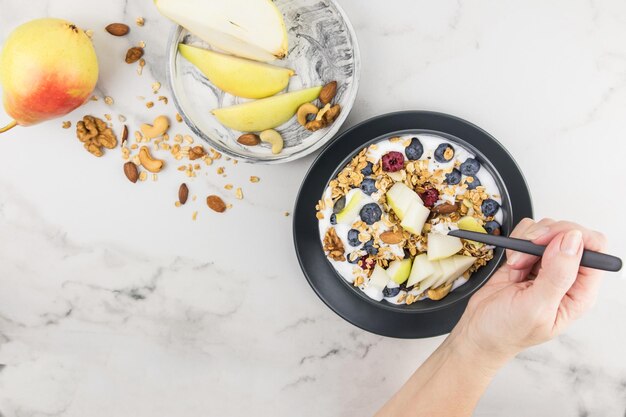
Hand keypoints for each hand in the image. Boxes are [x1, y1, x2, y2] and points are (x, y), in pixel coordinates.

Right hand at [451, 218, 606, 364]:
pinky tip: (511, 263)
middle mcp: (566, 276)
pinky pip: (527, 233)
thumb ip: (557, 275)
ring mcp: (546, 266)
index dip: (571, 237)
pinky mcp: (527, 258)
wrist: (478, 333)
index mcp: (579, 292)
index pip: (595, 249)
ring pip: (547, 230)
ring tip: (515, 266)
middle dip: (543, 237)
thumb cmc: (507, 331)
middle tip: (523, 256)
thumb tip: (573, 240)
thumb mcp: (535, 308)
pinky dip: (516, 242)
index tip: (545, 241)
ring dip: (526, 242)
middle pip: (570, 234)